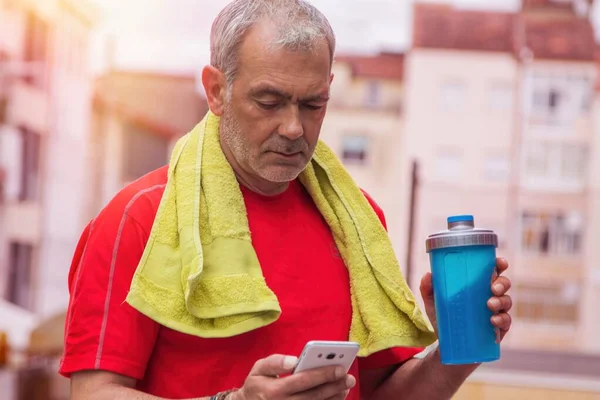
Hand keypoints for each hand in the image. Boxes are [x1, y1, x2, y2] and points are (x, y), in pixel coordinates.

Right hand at [231, 354, 354, 399]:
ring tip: (346, 386)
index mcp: (273, 390)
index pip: (302, 381)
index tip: (339, 367)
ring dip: (334, 397)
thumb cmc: (257, 384)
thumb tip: (293, 360)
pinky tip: (337, 397)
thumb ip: (275, 362)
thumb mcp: (258, 369)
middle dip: (334, 386)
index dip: (322, 374)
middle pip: (314, 396)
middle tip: (349, 377)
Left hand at [420, 257, 512, 342]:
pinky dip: (501, 319)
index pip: (492, 271)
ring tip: (489, 304)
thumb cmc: (444, 319)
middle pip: (504, 284)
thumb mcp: (434, 304)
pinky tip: (493, 320)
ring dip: (501, 301)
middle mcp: (490, 296)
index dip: (499, 264)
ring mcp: (496, 312)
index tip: (500, 262)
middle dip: (502, 283)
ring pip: (506, 301)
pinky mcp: (499, 328)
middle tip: (493, 288)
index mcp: (477, 286)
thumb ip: (429, 290)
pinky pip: (506, 321)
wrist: (448, 346)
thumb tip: (428, 275)